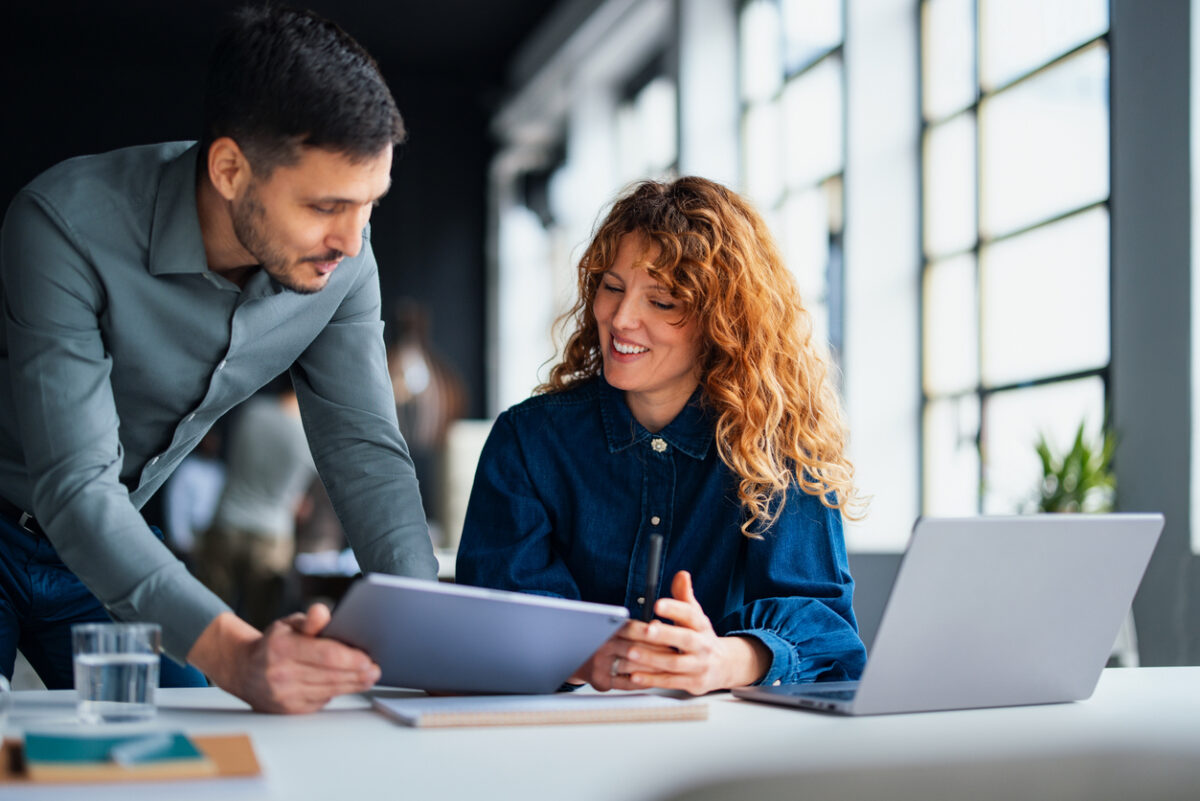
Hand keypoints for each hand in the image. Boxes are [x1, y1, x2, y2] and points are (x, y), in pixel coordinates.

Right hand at [188, 605, 380, 713]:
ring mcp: (284, 696)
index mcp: (281, 648)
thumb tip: (322, 612)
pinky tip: (349, 684)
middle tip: (375, 669)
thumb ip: (309, 620)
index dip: (350, 658)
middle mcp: (281, 674)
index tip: (368, 657)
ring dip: (353, 684)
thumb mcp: (288, 624)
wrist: (244, 671)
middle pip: (330, 675)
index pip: (324, 655)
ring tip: (369, 676)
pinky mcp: (290, 710)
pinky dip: (337, 692)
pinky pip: (321, 701)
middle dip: (357, 673)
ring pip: (329, 690)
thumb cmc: (273, 644)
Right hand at [568, 622, 676, 691]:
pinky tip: (655, 679)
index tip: (666, 633)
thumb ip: (635, 628)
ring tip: (670, 667)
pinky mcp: (600, 681)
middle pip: (634, 649)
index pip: (630, 629)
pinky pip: (627, 684)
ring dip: (654, 668)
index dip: (649, 631)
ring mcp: (600, 665)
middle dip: (657, 651)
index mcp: (605, 630)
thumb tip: (658, 625)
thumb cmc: (601, 641)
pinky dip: (643, 681)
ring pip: (633, 667)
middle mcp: (601, 646)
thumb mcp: (614, 629)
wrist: (571, 657)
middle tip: (676, 653)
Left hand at [621, 571, 770, 694]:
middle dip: (665, 635)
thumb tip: (681, 574)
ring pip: (674, 664)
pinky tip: (634, 675)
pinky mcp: (692, 684)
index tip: (658, 604)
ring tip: (631, 652)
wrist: (724, 666)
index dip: (675, 608)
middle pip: (684, 639)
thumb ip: (685, 596)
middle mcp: (702, 646)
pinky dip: (651, 680)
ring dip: (652, 658)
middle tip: (646, 630)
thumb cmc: (702, 638)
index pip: (690, 614)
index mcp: (701, 626)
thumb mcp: (696, 616)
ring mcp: (698, 666)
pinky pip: (670, 682)